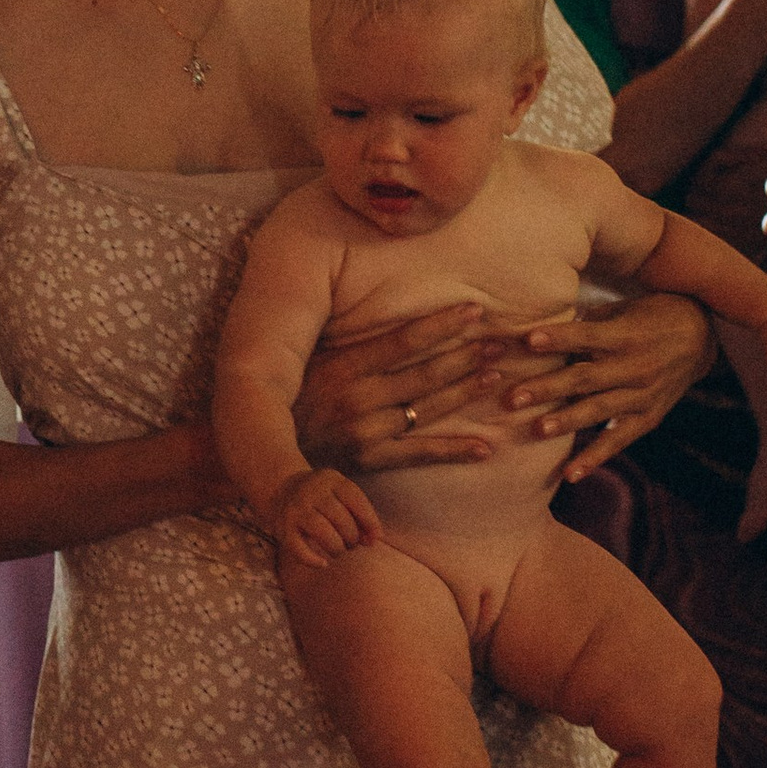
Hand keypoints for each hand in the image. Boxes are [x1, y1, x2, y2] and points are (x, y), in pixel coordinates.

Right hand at [268, 466, 378, 569]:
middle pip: (341, 518)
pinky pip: (299, 549)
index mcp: (331, 479)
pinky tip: (323, 563)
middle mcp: (311, 491)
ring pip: (323, 532)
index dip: (370, 522)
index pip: (356, 500)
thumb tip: (374, 540)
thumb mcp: (342, 496)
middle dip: (352, 537)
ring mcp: (295, 509)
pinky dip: (313, 560)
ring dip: (337, 548)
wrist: (282, 490)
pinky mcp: (282, 528)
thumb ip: (361, 515)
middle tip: (351, 545)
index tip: (375, 539)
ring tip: (339, 551)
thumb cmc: (323, 499)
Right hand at [293, 303, 506, 475]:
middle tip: (502, 343)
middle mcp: (358, 397)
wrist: (264, 448)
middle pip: (424, 374)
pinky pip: (419, 455)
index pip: (403, 341)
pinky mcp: (370, 460)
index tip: (474, 312)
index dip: (442, 325)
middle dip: (466, 356)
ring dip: (465, 392)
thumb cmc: (291, 396)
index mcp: (344, 366)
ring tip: (496, 376)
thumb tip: (383, 307)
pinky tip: (486, 447)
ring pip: (427, 409)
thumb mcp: (311, 359)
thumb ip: (347, 340)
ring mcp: (365, 431)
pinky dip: (453, 451)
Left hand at [497, 293, 714, 481]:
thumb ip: (588, 323)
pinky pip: (619, 440)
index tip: (528, 340)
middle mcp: (635, 367)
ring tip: (537, 430)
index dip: (559, 338)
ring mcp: (643, 395)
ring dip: (567, 421)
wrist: (701, 336)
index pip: (588, 336)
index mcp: (626, 335)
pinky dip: (595, 458)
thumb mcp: (623, 309)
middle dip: (548, 388)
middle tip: (513, 397)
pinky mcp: (648, 418)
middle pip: (587, 378)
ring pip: (600, 410)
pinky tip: (570, 475)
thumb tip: (541, 331)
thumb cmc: (650, 316)